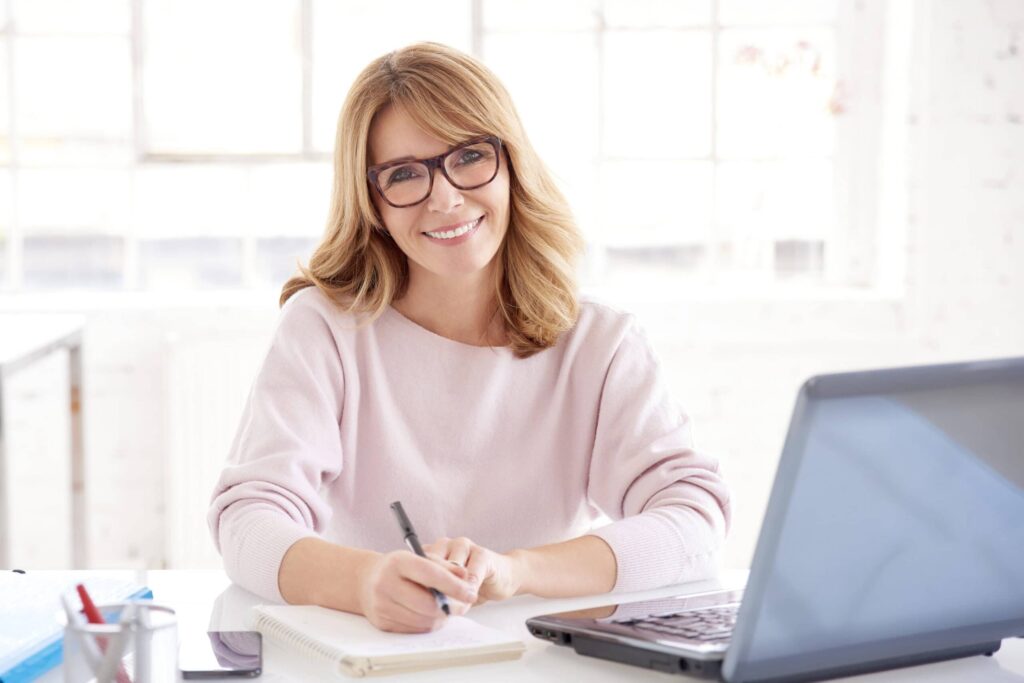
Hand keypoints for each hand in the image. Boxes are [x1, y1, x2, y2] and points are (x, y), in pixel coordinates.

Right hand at [356, 550, 478, 632]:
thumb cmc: (399, 568)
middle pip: (428, 604)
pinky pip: (415, 629)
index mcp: (398, 562)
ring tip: (447, 609)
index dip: (454, 586)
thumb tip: (465, 577)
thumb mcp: (420, 558)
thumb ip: (445, 566)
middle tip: (463, 605)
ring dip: (442, 617)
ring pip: (424, 620)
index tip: (471, 593)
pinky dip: (429, 624)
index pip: (431, 575)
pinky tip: (431, 615)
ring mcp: (382, 605)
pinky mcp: (382, 623)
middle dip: (451, 607)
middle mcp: (386, 583)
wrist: (366, 581)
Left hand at [424, 536, 522, 605]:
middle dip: (436, 590)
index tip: (420, 606)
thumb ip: (433, 592)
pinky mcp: (481, 553)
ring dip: (453, 591)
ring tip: (456, 607)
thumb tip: (421, 606)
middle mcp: (444, 544)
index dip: (417, 587)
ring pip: (451, 570)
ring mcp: (463, 545)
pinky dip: (469, 589)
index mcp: (429, 552)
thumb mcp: (445, 592)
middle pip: (432, 567)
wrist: (500, 579)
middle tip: (439, 609)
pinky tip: (470, 597)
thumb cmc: (467, 588)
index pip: (416, 567)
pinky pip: (471, 573)